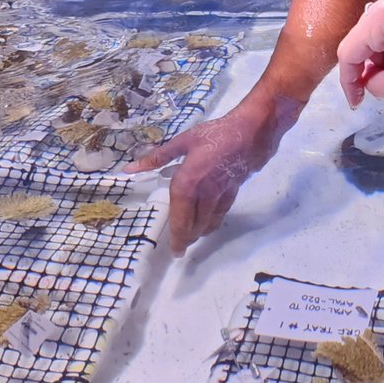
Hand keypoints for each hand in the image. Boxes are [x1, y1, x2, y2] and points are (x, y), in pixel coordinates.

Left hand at [125, 92, 298, 254]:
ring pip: (209, 222)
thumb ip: (157, 158)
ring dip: (200, 233)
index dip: (176, 236)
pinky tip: (210, 222)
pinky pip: (221, 213)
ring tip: (192, 239)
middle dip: (187, 239)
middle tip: (180, 249)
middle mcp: (204, 194)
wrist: (252, 132)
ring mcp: (221, 195)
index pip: (180, 218)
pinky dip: (213, 222)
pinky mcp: (234, 191)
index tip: (174, 250)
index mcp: (188, 183)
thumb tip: (131, 169)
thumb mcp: (183, 141)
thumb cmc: (215, 134)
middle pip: (195, 225)